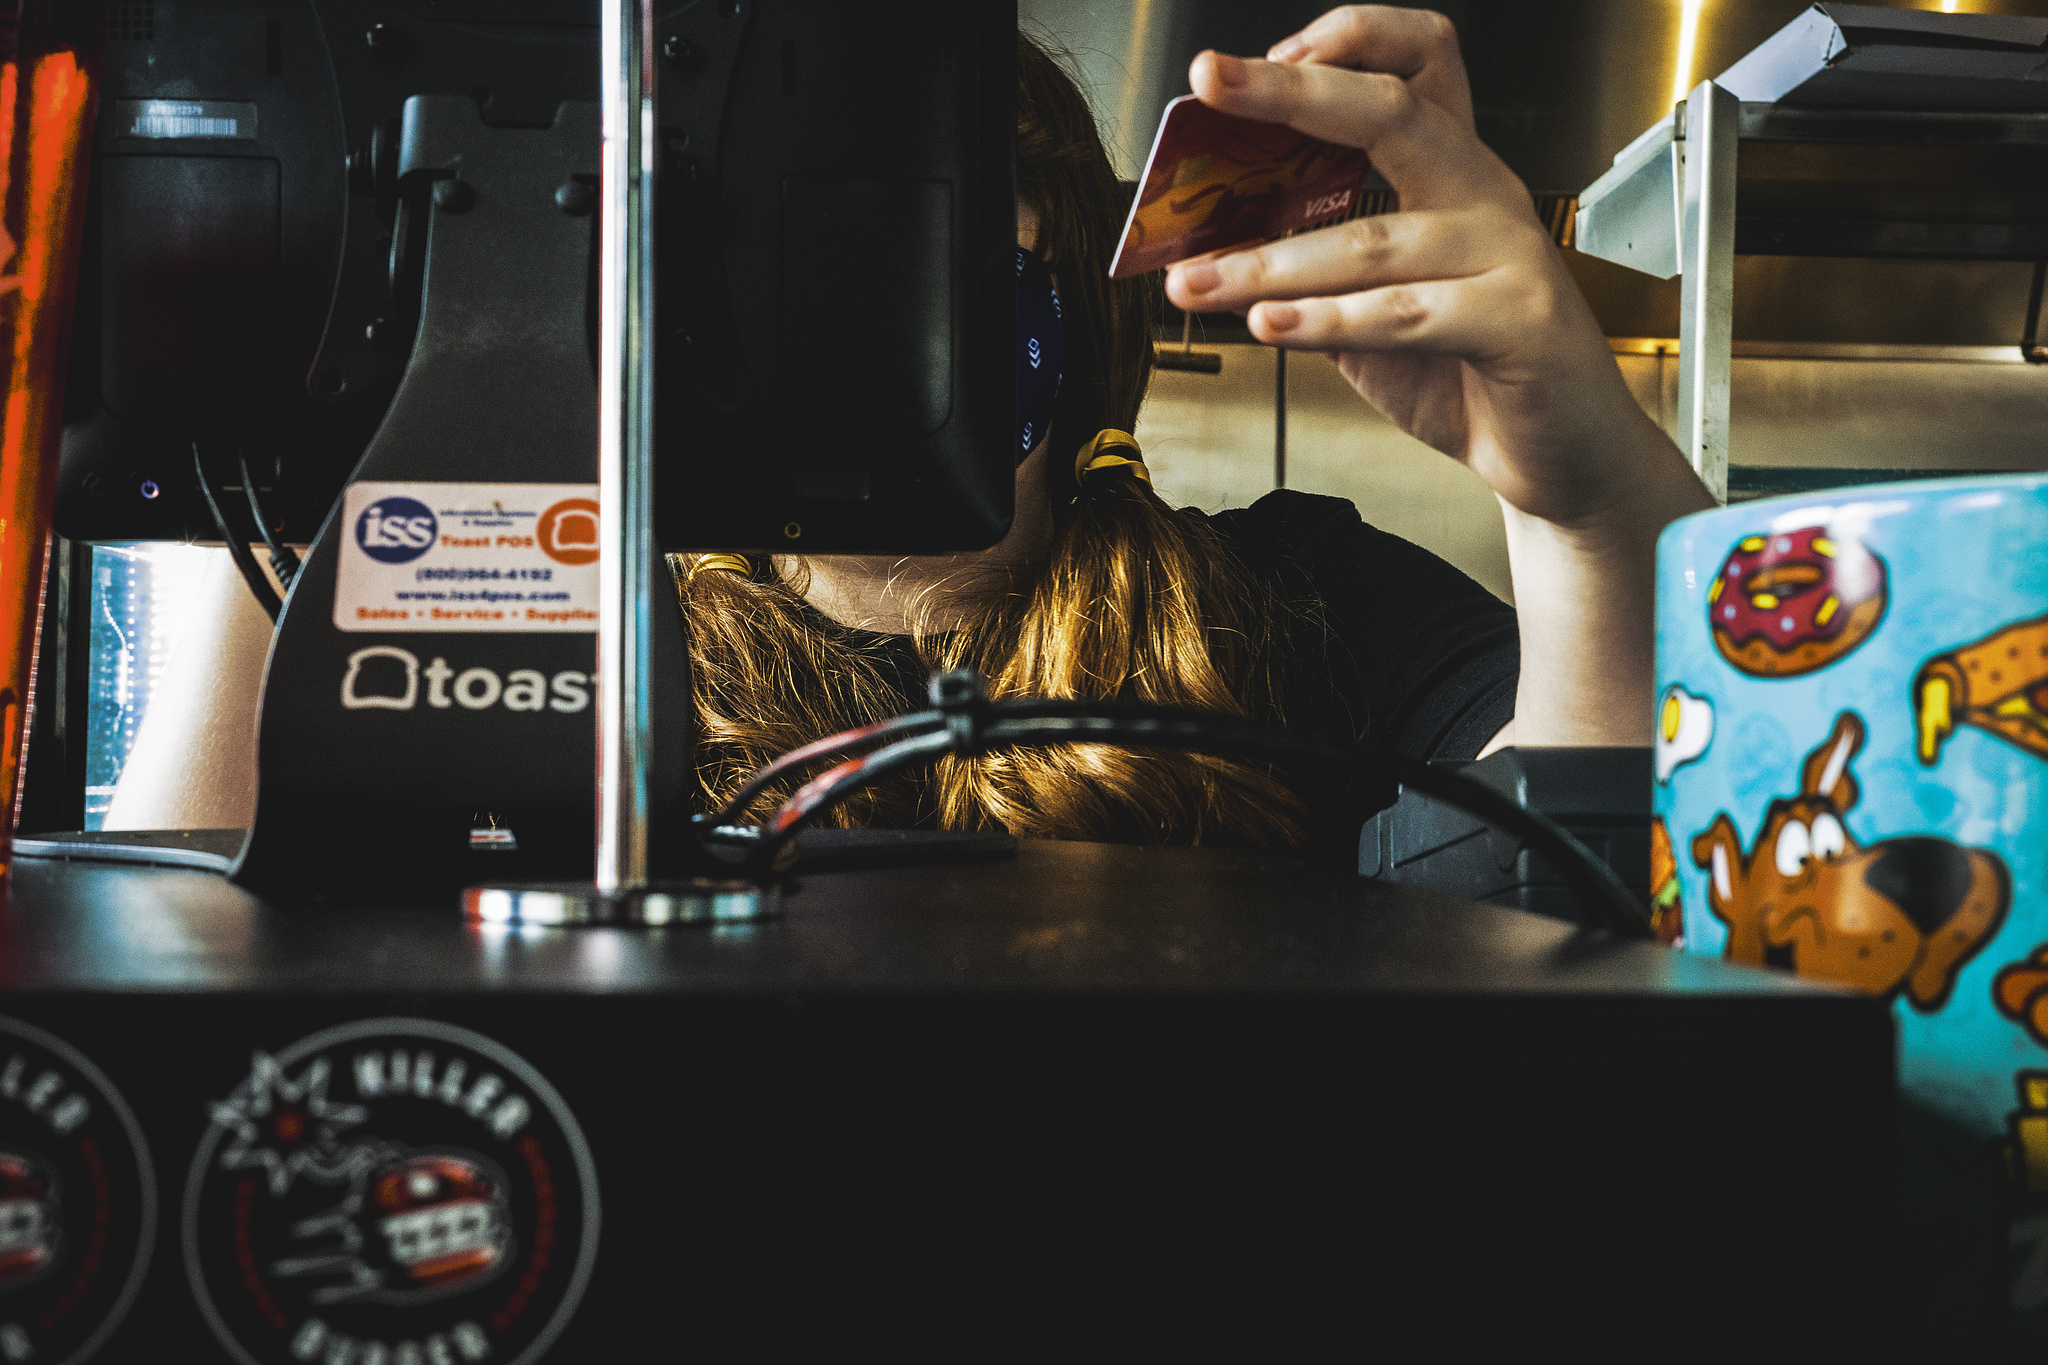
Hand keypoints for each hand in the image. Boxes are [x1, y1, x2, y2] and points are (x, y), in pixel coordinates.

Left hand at [1164, 6, 1697, 531]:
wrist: (1563, 454)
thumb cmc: (1470, 372)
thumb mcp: (1370, 311)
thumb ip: (1311, 271)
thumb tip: (1208, 253)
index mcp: (1453, 170)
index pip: (1417, 61)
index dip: (1347, 38)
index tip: (1259, 65)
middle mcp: (1484, 192)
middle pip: (1392, 110)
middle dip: (1291, 93)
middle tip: (1213, 81)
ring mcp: (1509, 251)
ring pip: (1370, 240)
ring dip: (1267, 261)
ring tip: (1194, 281)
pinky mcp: (1520, 320)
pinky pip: (1405, 314)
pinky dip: (1328, 321)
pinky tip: (1269, 324)